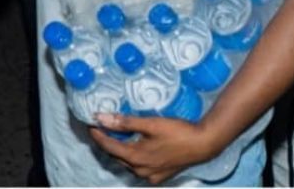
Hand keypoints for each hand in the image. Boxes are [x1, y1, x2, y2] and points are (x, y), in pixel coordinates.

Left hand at [89, 114, 219, 184]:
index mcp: (136, 158)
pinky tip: (136, 147)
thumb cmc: (177, 131)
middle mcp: (140, 171)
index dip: (98, 135)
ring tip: (116, 135)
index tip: (90, 124)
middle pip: (117, 156)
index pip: (109, 147)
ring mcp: (150, 176)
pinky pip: (139, 167)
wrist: (202, 145)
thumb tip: (102, 118)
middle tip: (101, 127)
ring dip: (120, 150)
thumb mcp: (150, 124)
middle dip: (108, 142)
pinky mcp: (159, 176)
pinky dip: (133, 156)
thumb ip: (125, 122)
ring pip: (128, 163)